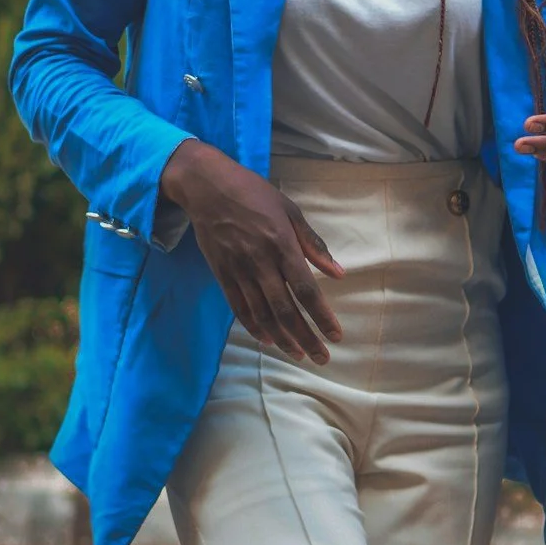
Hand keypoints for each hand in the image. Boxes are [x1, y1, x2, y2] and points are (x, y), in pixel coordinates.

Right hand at [160, 141, 343, 363]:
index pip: (306, 290)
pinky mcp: (222, 274)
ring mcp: (239, 271)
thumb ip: (314, 244)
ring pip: (263, 314)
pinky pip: (239, 308)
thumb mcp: (290, 210)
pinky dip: (254, 327)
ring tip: (298, 354)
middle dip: (306, 337)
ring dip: (283, 339)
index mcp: (282, 245)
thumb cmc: (254, 194)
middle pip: (286, 310)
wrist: (207, 187)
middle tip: (322, 357)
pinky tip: (268, 339)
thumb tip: (339, 272)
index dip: (322, 317)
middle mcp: (261, 262)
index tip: (336, 335)